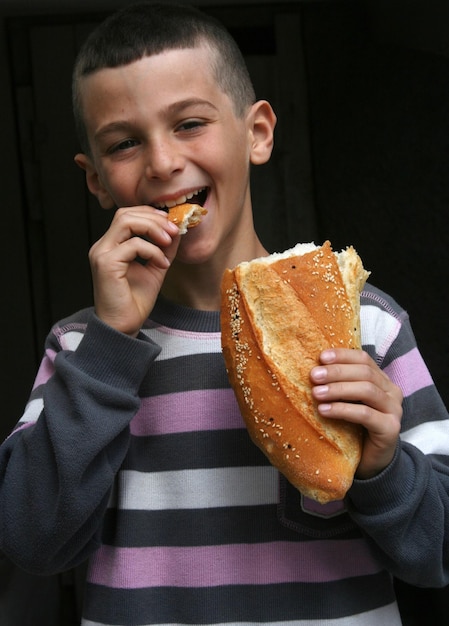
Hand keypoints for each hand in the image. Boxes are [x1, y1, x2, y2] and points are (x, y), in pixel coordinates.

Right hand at [88, 206, 179, 335]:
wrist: (123, 326)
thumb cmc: (135, 301)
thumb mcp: (155, 268)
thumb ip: (164, 248)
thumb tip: (177, 229)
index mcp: (111, 246)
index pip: (127, 215)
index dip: (150, 214)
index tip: (171, 223)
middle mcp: (102, 246)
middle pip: (125, 214)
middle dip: (154, 218)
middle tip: (174, 229)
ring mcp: (101, 254)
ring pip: (126, 222)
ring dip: (153, 228)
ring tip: (169, 241)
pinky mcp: (106, 264)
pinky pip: (133, 245)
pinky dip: (152, 251)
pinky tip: (162, 264)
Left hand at [310, 348, 402, 478]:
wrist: (371, 462)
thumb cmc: (355, 428)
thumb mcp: (347, 402)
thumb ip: (339, 385)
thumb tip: (312, 369)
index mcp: (382, 380)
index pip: (364, 359)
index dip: (343, 356)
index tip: (321, 357)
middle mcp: (392, 392)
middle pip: (365, 373)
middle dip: (337, 372)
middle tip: (314, 375)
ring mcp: (394, 410)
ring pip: (366, 390)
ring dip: (338, 389)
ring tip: (316, 393)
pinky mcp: (391, 428)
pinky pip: (365, 414)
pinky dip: (343, 410)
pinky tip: (325, 410)